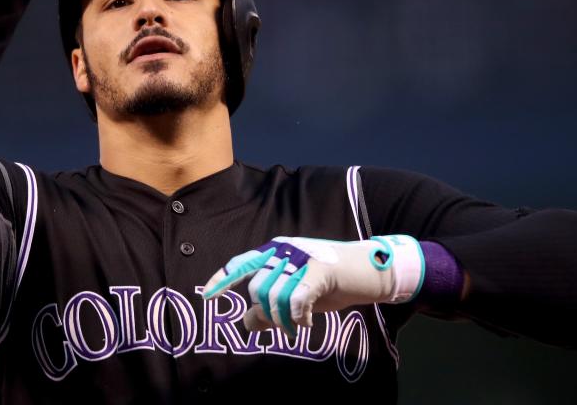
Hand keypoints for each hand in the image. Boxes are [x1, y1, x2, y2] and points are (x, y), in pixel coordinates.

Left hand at [203, 235, 424, 335]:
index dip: (223, 279)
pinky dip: (298, 317)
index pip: (242, 263)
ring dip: (284, 320)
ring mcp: (302, 259)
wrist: (369, 271)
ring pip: (274, 297)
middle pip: (258, 290)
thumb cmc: (331, 282)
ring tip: (297, 324)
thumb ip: (272, 307)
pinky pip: (296, 300)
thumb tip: (247, 322)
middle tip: (286, 325)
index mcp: (276, 251)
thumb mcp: (297, 295)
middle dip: (268, 314)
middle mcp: (285, 250)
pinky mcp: (319, 271)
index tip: (207, 295)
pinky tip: (306, 322)